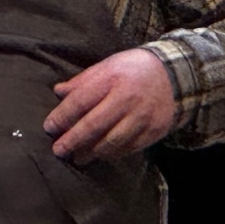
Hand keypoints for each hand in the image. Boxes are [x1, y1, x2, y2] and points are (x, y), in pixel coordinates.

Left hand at [46, 48, 176, 161]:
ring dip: (91, 152)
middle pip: (94, 125)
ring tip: (78, 157)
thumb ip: (83, 81)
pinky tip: (101, 154)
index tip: (49, 128)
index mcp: (112, 78)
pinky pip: (128, 148)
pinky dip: (112, 154)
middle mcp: (128, 98)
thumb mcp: (107, 66)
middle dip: (73, 140)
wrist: (174, 75)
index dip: (62, 117)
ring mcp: (142, 117)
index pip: (80, 101)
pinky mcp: (153, 131)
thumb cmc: (133, 70)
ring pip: (111, 142)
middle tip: (58, 150)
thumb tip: (58, 92)